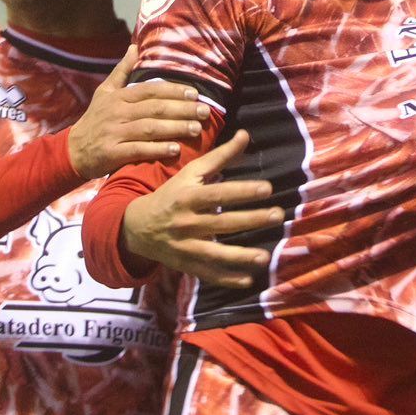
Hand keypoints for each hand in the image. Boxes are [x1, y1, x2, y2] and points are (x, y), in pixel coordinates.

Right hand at [67, 48, 206, 178]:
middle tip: (204, 111)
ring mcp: (115, 132)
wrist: (74, 150)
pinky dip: (157, 150)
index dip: (173, 90)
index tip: (195, 93)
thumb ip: (122, 71)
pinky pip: (138, 150)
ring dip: (175, 128)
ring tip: (196, 129)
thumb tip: (135, 46)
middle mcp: (118, 112)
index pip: (150, 90)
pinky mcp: (112, 152)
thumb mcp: (105, 92)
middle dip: (182, 109)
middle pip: (154, 108)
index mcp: (119, 96)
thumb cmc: (95, 119)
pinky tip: (175, 150)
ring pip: (149, 128)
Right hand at [122, 131, 282, 287]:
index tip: (267, 188)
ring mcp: (186, 246)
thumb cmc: (171, 195)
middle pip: (222, 222)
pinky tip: (247, 280)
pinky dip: (227, 279)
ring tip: (265, 257)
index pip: (218, 194)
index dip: (242, 191)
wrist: (137, 226)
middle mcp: (186, 223)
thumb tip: (246, 135)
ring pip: (216, 253)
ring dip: (241, 256)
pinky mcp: (187, 264)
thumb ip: (219, 156)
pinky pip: (208, 274)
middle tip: (278, 215)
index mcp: (188, 197)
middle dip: (252, 220)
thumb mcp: (190, 173)